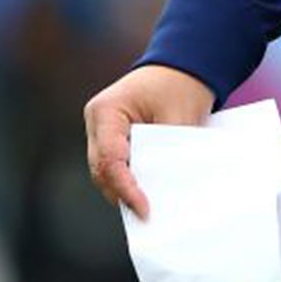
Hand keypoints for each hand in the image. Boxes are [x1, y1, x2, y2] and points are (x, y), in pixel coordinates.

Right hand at [83, 63, 214, 218]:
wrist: (184, 65)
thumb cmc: (181, 84)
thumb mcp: (179, 117)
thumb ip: (168, 152)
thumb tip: (164, 191)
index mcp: (106, 111)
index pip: (109, 160)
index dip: (126, 189)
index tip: (145, 209)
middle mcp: (97, 122)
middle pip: (102, 171)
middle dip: (123, 195)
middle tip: (148, 217)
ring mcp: (101, 131)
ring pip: (106, 173)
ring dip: (125, 190)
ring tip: (149, 211)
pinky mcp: (113, 138)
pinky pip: (117, 166)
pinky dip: (130, 180)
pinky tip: (149, 194)